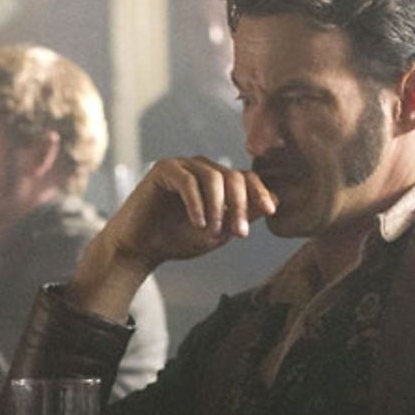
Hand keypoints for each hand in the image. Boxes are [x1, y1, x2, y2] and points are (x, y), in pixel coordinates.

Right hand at [67, 157, 276, 323]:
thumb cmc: (177, 240)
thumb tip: (274, 201)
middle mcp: (202, 168)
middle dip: (240, 205)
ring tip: (213, 232)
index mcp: (217, 180)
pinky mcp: (164, 169)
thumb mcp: (218, 232)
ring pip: (213, 177)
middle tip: (239, 233)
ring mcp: (183, 166)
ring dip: (218, 207)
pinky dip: (197, 204)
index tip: (271, 211)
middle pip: (233, 176)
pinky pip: (188, 181)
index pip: (246, 178)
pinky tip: (198, 224)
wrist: (140, 248)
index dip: (261, 192)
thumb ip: (242, 216)